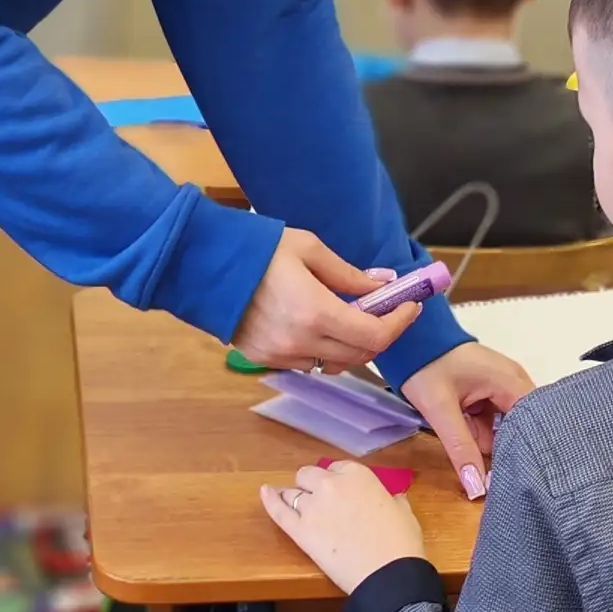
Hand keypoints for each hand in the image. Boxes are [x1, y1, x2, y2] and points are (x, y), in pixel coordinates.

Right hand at [232, 229, 417, 371]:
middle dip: (381, 334)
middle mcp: (300, 342)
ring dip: (353, 345)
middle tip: (388, 309)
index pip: (375, 336)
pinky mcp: (264, 360)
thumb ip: (350, 274)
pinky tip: (321, 325)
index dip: (399, 323)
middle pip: (360, 355)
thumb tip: (383, 284)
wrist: (203, 264)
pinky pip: (309, 363)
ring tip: (354, 316)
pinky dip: (326, 350)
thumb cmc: (258, 248)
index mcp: (315, 312)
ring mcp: (280, 356)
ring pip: (335, 363)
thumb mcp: (310, 249)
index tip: (409, 305)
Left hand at [261, 461, 425, 592]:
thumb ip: (393, 500)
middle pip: (310, 475)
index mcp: (358, 475)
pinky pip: (279, 511)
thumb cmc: (400, 542)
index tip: (340, 491)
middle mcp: (331, 484)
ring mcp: (313, 507)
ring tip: (294, 502)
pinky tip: (265, 491)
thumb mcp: (403, 511)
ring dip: (295, 496)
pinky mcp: (300, 531)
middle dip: (312, 484)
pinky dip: (271, 500)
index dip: (337, 480)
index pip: (338, 467)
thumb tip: (393, 500)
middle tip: (320, 501)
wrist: (387, 573)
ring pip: (294, 492)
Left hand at [401, 343, 534, 499]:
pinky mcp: (488, 390)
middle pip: (521, 427)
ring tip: (463, 437)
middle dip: (503, 448)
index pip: (533, 423)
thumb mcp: (440, 410)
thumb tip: (478, 489)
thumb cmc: (425, 366)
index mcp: (510, 381)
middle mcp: (513, 382)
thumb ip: (461, 448)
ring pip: (504, 426)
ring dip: (486, 440)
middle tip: (486, 470)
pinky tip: (463, 431)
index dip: (524, 450)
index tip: (512, 477)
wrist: (407, 339)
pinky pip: (492, 419)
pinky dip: (479, 430)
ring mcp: (501, 385)